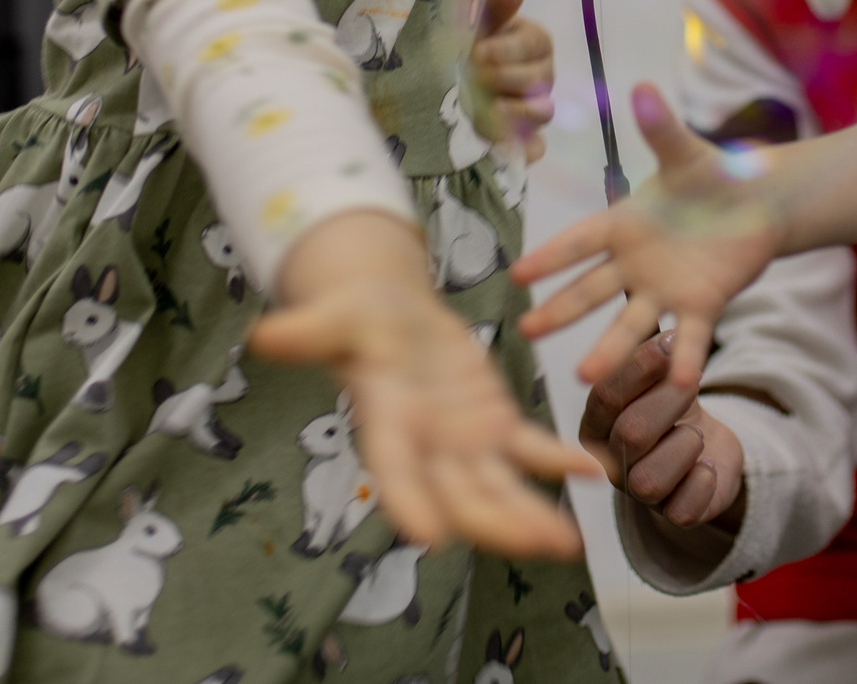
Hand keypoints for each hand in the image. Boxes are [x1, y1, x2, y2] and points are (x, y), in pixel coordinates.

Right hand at [252, 211, 597, 557]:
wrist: (387, 312)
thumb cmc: (356, 316)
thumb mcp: (335, 315)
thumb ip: (306, 331)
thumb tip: (262, 335)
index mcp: (385, 422)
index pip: (395, 470)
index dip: (411, 502)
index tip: (430, 537)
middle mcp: (426, 444)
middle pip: (460, 493)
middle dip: (497, 523)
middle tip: (537, 544)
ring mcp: (463, 439)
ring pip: (499, 487)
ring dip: (532, 514)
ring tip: (568, 541)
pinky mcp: (493, 422)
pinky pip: (530, 448)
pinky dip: (559, 460)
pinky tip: (595, 470)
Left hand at [470, 0, 553, 162]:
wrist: (450, 83)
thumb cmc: (470, 46)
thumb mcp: (477, 25)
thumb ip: (497, 7)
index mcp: (534, 43)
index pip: (535, 43)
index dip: (509, 49)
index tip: (479, 51)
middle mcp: (542, 75)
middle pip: (541, 79)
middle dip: (507, 77)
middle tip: (474, 76)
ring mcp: (537, 108)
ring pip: (543, 112)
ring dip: (517, 110)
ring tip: (488, 108)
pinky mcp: (526, 138)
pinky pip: (537, 147)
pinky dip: (525, 149)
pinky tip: (505, 144)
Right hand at [514, 84, 781, 391]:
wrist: (760, 202)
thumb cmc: (714, 173)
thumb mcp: (687, 152)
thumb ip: (662, 129)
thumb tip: (641, 89)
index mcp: (625, 223)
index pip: (579, 241)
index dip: (550, 257)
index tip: (516, 276)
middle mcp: (636, 262)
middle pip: (590, 289)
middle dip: (559, 310)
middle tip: (526, 332)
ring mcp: (666, 287)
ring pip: (631, 322)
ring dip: (609, 349)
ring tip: (585, 377)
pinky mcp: (703, 304)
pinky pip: (691, 336)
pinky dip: (684, 359)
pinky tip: (679, 384)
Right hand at [579, 331, 748, 530]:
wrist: (704, 446)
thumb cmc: (671, 400)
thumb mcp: (659, 368)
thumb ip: (646, 338)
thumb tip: (636, 283)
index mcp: (597, 420)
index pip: (607, 393)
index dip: (638, 367)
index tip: (669, 342)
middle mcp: (610, 460)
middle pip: (631, 432)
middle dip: (668, 401)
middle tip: (692, 383)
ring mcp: (638, 492)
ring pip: (650, 477)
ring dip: (683, 446)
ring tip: (696, 432)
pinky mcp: (672, 514)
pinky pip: (681, 510)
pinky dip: (700, 483)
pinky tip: (709, 465)